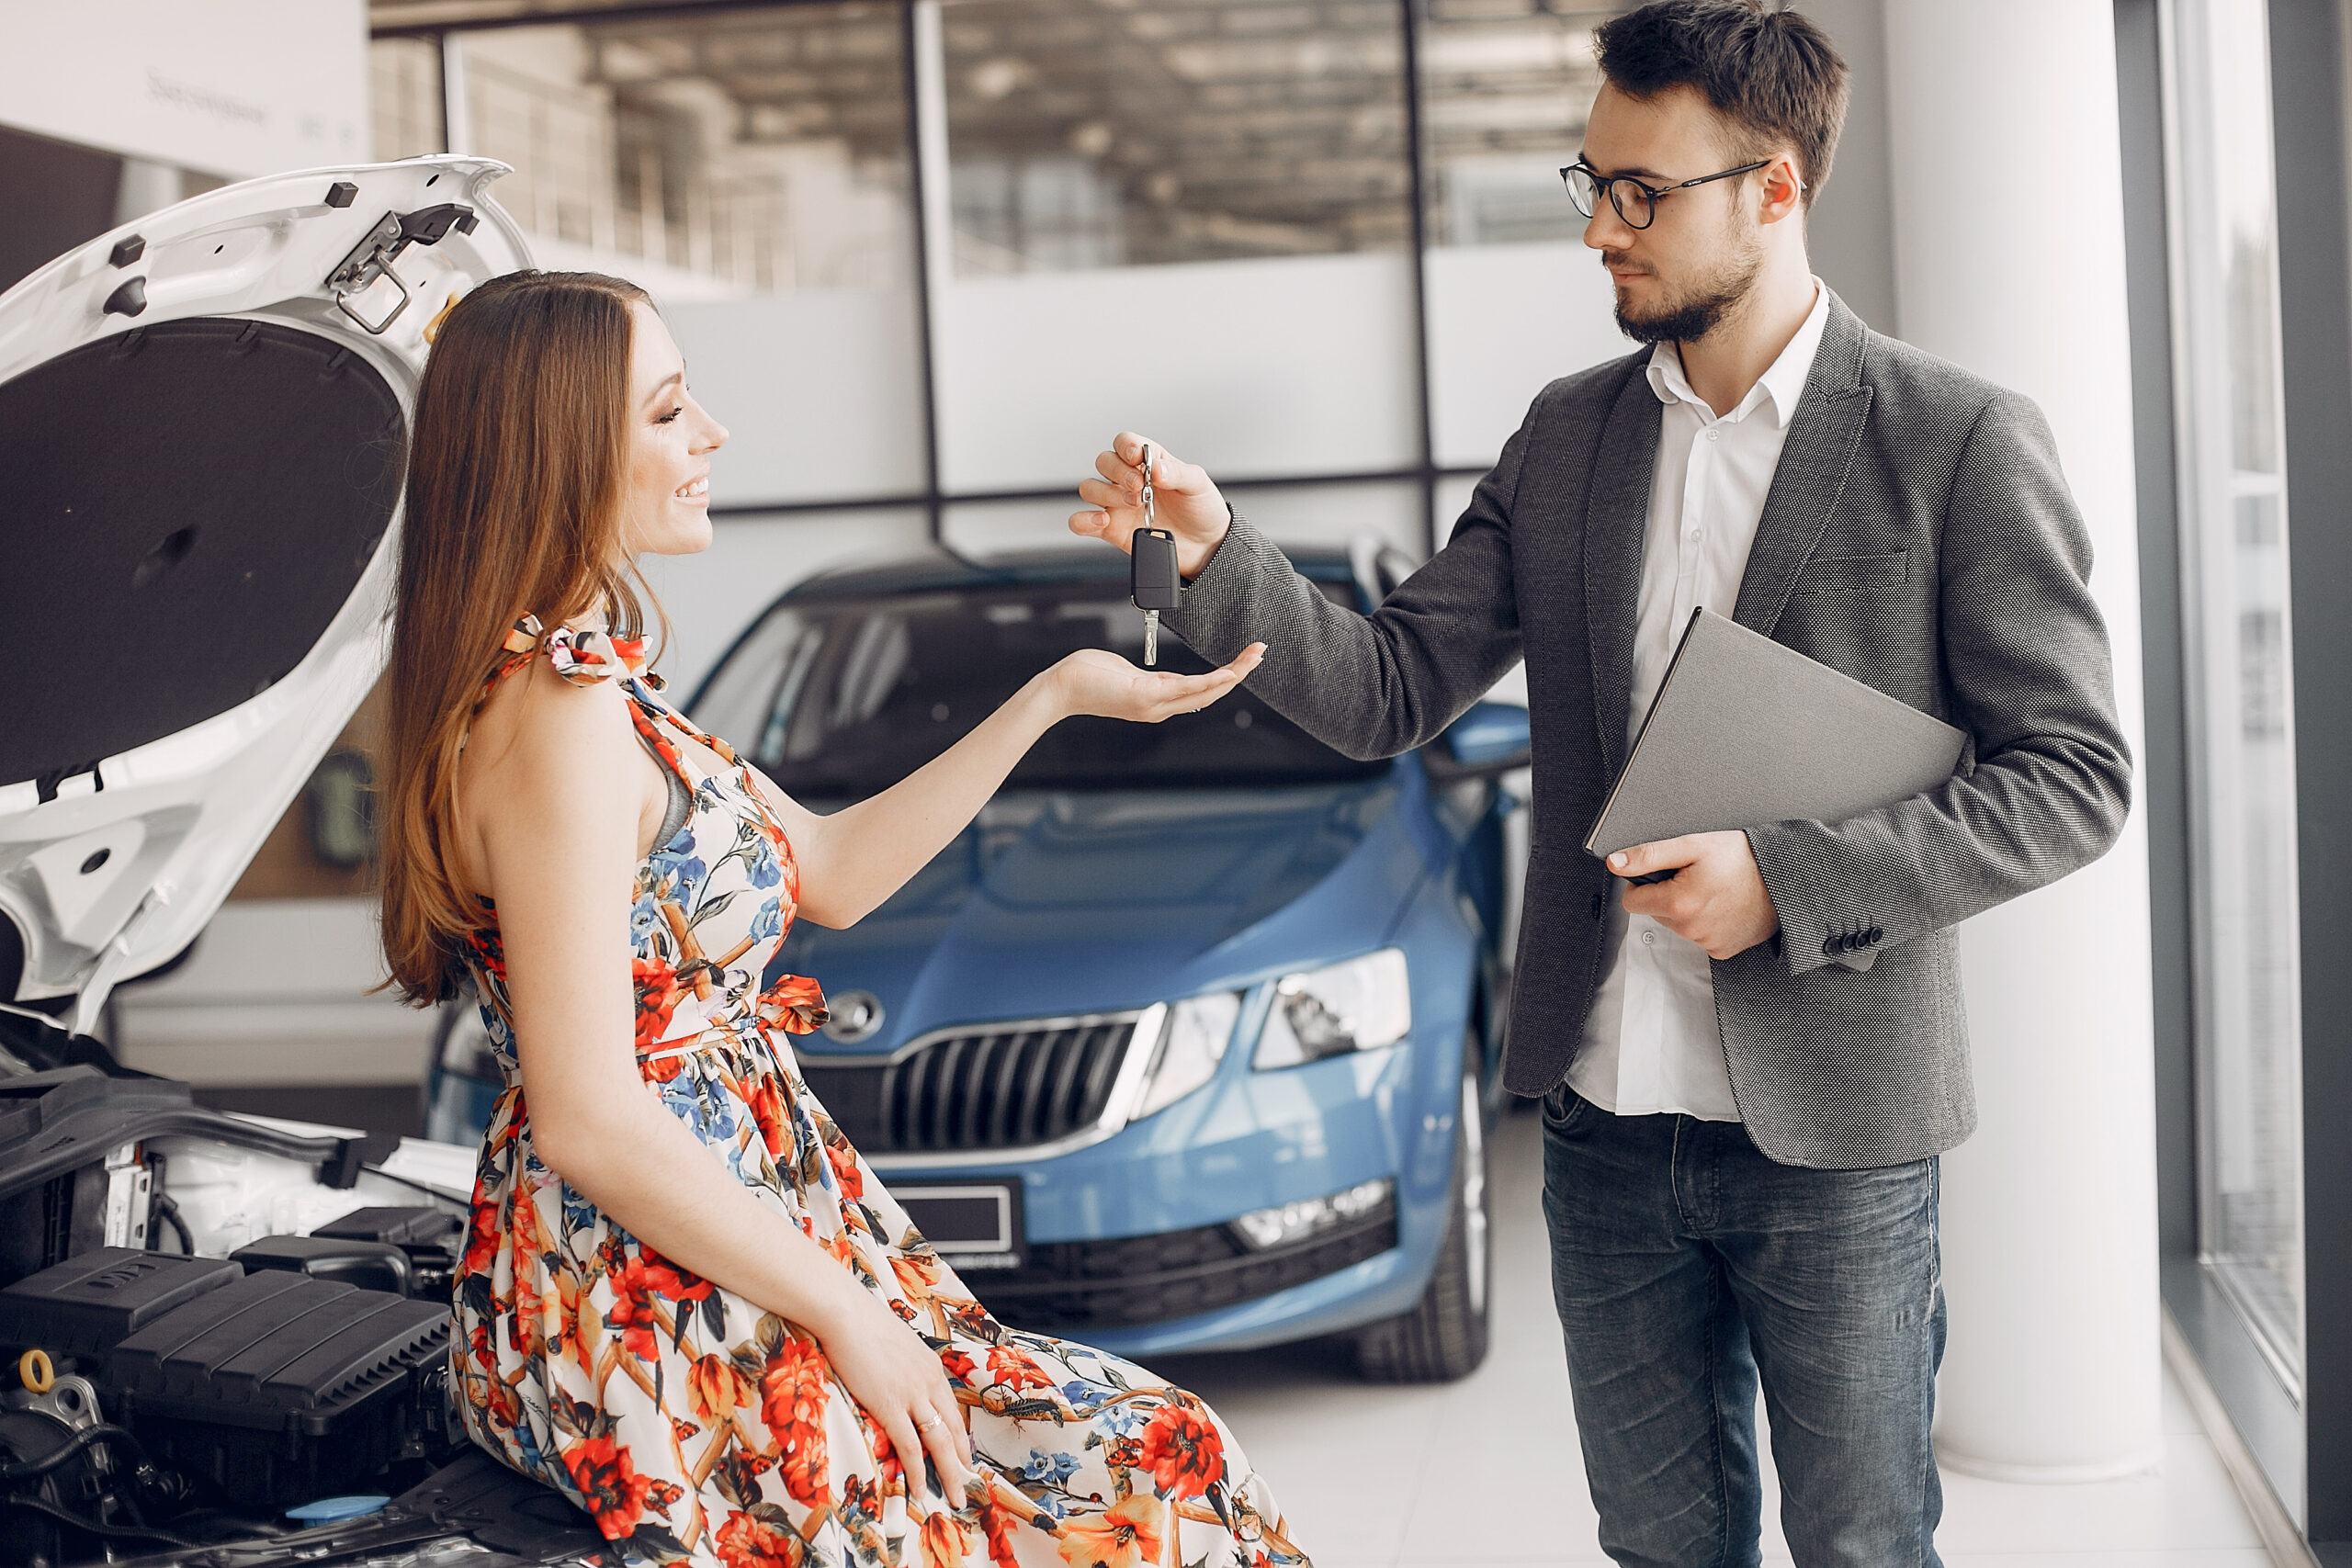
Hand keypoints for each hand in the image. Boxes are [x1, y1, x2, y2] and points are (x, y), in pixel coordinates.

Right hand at [812, 1290, 978, 1502]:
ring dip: (949, 1475)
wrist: (847, 1313)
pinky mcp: (891, 1405)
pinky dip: (917, 1471)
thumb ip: (901, 1366)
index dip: (960, 1438)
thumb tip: (894, 1377)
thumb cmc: (862, 1324)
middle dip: (963, 1463)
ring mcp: (913, 1395)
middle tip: (968, 1488)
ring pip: (940, 1443)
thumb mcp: (894, 1345)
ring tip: (954, 1498)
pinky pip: (910, 1446)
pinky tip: (919, 1489)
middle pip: (954, 1431)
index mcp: (931, 1368)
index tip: (964, 1458)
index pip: (952, 1411)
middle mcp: (930, 1382)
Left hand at [1044, 644, 1264, 722]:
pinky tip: (1230, 672)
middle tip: (1261, 653)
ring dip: (1234, 673)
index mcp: (1157, 702)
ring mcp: (1155, 704)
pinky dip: (1213, 680)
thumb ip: (1147, 677)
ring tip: (1254, 657)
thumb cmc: (1087, 677)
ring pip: (1206, 691)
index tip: (1243, 661)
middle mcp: (1160, 708)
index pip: (1200, 692)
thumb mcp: (1125, 674)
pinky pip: (1188, 688)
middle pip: (1211, 693)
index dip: (1226, 678)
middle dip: (1239, 673)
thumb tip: (1157, 675)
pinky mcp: (1147, 695)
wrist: (1061, 687)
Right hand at [1069, 433, 1231, 579]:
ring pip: (1089, 488)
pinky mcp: (1111, 529)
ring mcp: (1118, 504)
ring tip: (1134, 505)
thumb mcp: (1198, 484)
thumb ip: (1177, 473)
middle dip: (1118, 472)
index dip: (1125, 446)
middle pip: (1104, 462)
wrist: (1205, 546)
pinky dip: (1084, 520)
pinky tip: (1103, 521)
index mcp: (1149, 462)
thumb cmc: (1202, 510)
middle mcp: (1129, 480)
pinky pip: (1081, 522)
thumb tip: (1157, 468)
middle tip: (1139, 487)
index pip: (1125, 442)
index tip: (1136, 457)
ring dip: (1106, 494)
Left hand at [1612, 831, 1779, 959]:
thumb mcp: (1692, 845)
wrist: (1785, 878)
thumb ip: (1649, 855)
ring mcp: (1706, 943)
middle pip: (1657, 913)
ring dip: (1688, 909)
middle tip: (1696, 877)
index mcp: (1677, 903)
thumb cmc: (1742, 858)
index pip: (1632, 902)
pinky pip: (1700, 937)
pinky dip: (1707, 923)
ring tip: (1714, 889)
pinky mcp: (1722, 950)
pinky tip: (1724, 906)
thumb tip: (1615, 863)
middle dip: (1668, 895)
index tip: (1663, 873)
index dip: (1643, 884)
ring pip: (1678, 925)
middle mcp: (1689, 929)